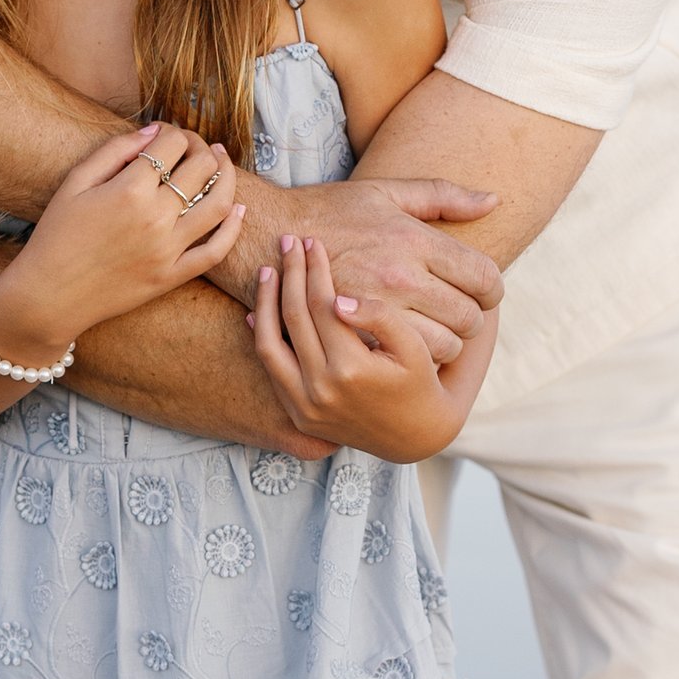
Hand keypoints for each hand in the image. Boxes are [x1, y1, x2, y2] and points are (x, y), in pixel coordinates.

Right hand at [0, 123, 245, 365]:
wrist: (49, 296)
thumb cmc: (55, 236)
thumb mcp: (75, 183)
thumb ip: (114, 151)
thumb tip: (153, 131)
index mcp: (129, 189)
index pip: (172, 144)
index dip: (174, 131)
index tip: (167, 134)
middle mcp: (155, 217)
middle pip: (201, 168)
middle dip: (202, 147)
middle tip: (195, 146)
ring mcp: (168, 249)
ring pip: (219, 204)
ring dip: (227, 178)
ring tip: (222, 165)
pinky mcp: (172, 276)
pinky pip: (215, 251)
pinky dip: (232, 228)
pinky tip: (236, 211)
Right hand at [213, 172, 500, 361]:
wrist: (267, 237)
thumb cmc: (330, 211)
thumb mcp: (386, 193)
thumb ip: (443, 197)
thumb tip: (494, 202)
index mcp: (414, 240)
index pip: (485, 278)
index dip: (492, 291)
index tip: (482, 294)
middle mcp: (400, 277)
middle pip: (469, 318)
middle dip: (470, 321)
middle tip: (456, 316)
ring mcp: (376, 310)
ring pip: (444, 348)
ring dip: (446, 345)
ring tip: (432, 333)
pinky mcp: (353, 337)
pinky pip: (405, 362)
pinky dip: (413, 360)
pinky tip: (404, 346)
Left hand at [250, 230, 490, 461]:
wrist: (414, 436)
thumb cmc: (420, 379)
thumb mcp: (414, 346)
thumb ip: (380, 318)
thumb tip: (339, 298)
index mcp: (352, 370)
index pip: (323, 305)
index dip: (315, 269)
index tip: (313, 242)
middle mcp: (321, 390)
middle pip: (293, 317)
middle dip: (290, 274)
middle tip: (288, 242)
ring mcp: (304, 406)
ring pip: (268, 343)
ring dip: (264, 302)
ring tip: (268, 270)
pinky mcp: (296, 414)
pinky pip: (270, 370)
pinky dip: (261, 336)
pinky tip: (258, 310)